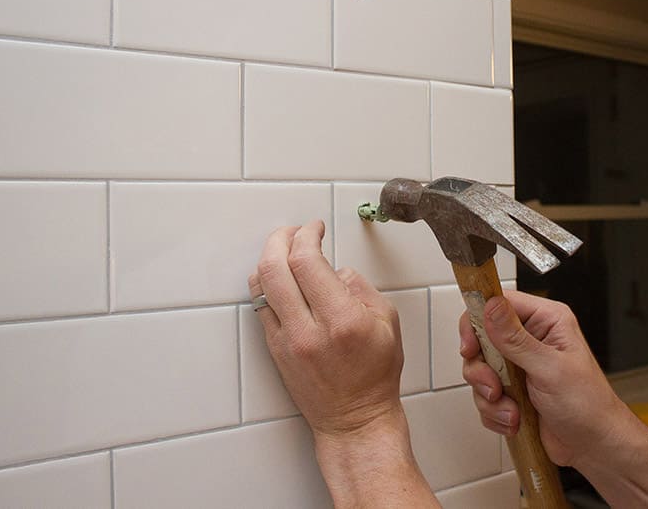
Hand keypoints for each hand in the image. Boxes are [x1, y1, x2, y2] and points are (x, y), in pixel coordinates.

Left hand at [249, 221, 438, 507]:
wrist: (354, 420)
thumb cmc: (376, 375)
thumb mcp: (388, 322)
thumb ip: (361, 287)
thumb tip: (336, 269)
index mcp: (342, 318)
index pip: (307, 260)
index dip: (307, 234)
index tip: (315, 227)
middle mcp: (308, 329)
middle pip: (274, 266)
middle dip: (281, 238)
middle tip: (294, 231)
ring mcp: (286, 340)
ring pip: (259, 284)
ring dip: (269, 258)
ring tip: (284, 250)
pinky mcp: (274, 349)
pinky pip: (259, 305)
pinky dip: (265, 283)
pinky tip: (278, 277)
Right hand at [460, 290, 631, 467]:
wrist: (594, 447)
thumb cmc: (589, 406)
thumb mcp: (551, 369)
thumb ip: (516, 339)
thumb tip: (492, 306)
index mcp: (546, 320)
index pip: (498, 303)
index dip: (478, 322)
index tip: (471, 347)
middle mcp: (529, 338)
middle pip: (482, 339)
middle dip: (483, 370)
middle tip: (495, 387)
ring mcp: (518, 365)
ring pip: (480, 370)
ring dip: (491, 397)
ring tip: (512, 410)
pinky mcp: (511, 389)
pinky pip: (484, 395)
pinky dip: (494, 412)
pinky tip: (515, 419)